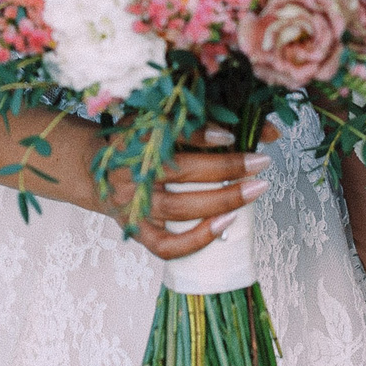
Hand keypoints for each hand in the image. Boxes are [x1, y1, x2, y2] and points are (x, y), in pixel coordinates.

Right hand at [98, 126, 274, 259]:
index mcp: (135, 137)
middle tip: (261, 163)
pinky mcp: (135, 230)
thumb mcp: (164, 120)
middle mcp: (131, 171)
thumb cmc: (140, 141)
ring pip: (179, 208)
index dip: (199, 134)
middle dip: (227, 168)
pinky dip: (196, 240)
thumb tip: (271, 131)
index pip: (168, 133)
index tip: (230, 134)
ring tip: (255, 190)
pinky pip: (165, 245)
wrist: (94, 170)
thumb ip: (211, 120)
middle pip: (181, 172)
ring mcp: (132, 204)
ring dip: (222, 201)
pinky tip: (226, 226)